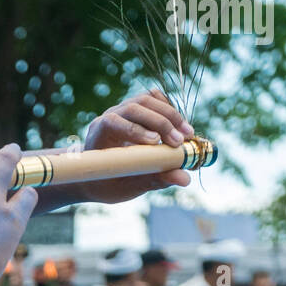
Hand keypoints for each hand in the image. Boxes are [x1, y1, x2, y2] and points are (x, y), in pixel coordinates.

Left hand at [80, 89, 194, 203]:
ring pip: (147, 99)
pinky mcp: (137, 107)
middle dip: (161, 122)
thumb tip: (185, 178)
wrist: (97, 174)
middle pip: (136, 107)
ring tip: (188, 134)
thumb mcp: (128, 187)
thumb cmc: (110, 184)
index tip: (156, 142)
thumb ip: (154, 180)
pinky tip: (180, 126)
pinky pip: (153, 98)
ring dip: (170, 115)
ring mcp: (123, 108)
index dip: (135, 129)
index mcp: (99, 134)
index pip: (114, 122)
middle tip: (181, 141)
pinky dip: (169, 109)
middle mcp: (110, 116)